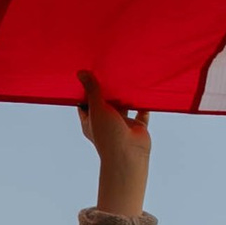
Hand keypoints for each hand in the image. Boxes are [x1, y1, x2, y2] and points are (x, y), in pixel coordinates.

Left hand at [77, 74, 150, 219]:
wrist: (129, 154)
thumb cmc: (108, 135)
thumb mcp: (97, 108)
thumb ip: (92, 90)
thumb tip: (81, 73)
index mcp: (90, 121)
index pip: (85, 104)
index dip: (86, 91)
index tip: (88, 75)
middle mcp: (105, 122)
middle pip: (105, 103)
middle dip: (107, 90)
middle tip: (108, 70)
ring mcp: (121, 124)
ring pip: (123, 105)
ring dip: (125, 95)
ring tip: (126, 76)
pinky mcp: (136, 125)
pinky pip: (141, 111)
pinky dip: (142, 103)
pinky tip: (143, 90)